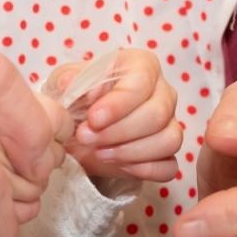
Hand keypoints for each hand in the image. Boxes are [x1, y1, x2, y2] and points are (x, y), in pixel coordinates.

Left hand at [47, 50, 181, 181]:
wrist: (79, 128)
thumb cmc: (79, 97)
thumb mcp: (67, 82)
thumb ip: (69, 79)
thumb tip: (69, 83)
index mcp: (142, 66)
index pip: (142, 81)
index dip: (119, 103)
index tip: (93, 119)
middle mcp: (162, 92)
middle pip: (158, 113)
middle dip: (119, 131)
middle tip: (86, 137)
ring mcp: (169, 124)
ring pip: (168, 140)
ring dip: (130, 152)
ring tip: (99, 153)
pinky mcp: (167, 154)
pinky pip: (169, 166)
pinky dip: (145, 169)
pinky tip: (119, 166)